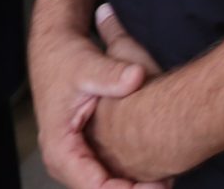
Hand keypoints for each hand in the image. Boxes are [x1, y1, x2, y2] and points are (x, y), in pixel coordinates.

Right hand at [29, 6, 162, 188]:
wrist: (55, 49)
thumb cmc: (65, 58)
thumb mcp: (88, 64)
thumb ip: (112, 74)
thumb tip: (137, 76)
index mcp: (60, 148)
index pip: (93, 188)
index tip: (156, 186)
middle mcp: (64, 161)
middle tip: (167, 185)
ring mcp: (75, 159)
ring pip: (105, 188)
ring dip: (134, 188)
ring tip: (167, 181)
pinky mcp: (86, 153)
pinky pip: (108, 176)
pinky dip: (130, 179)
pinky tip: (159, 173)